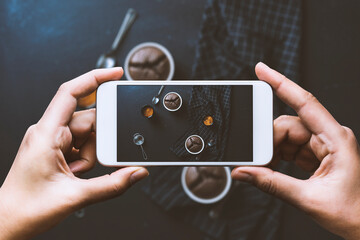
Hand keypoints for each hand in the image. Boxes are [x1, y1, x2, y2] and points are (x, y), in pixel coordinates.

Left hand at [0, 68, 148, 239]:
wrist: (9, 221)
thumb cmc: (26, 207)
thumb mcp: (74, 196)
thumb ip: (111, 185)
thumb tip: (136, 172)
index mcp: (46, 134)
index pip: (71, 93)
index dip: (94, 78)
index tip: (116, 75)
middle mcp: (49, 132)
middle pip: (88, 119)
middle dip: (99, 140)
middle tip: (96, 160)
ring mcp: (54, 141)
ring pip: (88, 134)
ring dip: (92, 154)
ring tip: (80, 173)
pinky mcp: (58, 150)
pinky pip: (83, 145)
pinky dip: (88, 158)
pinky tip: (80, 173)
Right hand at [232, 62, 359, 239]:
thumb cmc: (354, 213)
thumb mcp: (309, 199)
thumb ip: (272, 184)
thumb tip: (245, 173)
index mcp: (336, 139)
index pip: (304, 102)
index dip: (281, 83)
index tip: (261, 70)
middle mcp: (329, 137)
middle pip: (288, 124)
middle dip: (267, 140)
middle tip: (254, 157)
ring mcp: (322, 145)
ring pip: (285, 136)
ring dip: (271, 151)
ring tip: (263, 168)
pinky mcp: (315, 155)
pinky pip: (289, 148)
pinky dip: (276, 157)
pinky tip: (270, 167)